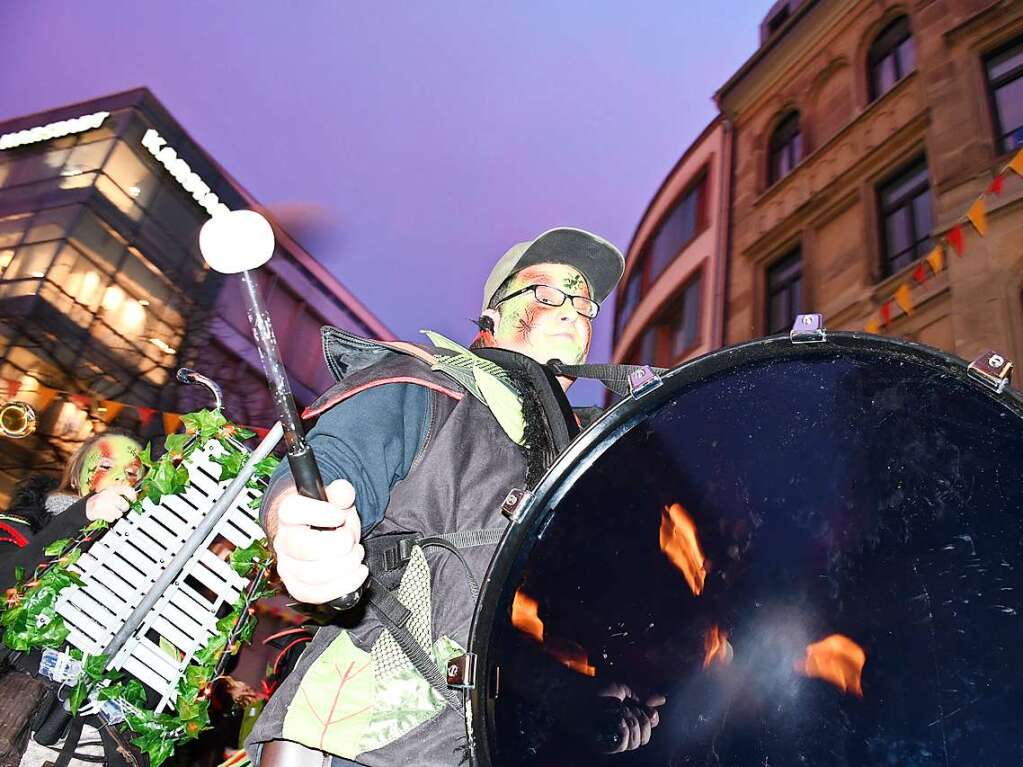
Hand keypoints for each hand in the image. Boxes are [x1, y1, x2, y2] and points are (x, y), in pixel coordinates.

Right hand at [85, 484, 134, 522]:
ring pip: (118, 514)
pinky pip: (111, 518)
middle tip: (119, 508)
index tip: (133, 500)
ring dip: (117, 515)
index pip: (127, 490)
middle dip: (124, 509)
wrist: (87, 506)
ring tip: (112, 511)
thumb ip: (123, 493)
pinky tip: (107, 514)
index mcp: (113, 488)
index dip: (132, 496)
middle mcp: (108, 494)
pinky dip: (110, 518)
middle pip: (125, 505)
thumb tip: (135, 497)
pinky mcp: (97, 511)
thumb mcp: (112, 492)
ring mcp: (102, 502)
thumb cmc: (103, 499)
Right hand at [272, 479, 367, 603]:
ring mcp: (288, 566)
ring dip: (344, 567)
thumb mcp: (336, 499)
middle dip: (339, 545)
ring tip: (356, 556)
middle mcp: (283, 540)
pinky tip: (356, 574)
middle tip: (352, 540)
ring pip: (311, 575)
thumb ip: (341, 492)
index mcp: (289, 513)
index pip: (293, 511)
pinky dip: (340, 587)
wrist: (318, 534)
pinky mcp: (296, 586)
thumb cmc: (326, 516)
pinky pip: (314, 594)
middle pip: (304, 548)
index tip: (340, 515)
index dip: (319, 513)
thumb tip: (344, 491)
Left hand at [595, 682, 665, 753]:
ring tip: (617, 713)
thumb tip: (662, 699)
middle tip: (626, 707)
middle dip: (639, 719)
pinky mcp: (604, 744)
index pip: (652, 724)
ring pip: (635, 742)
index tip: (641, 705)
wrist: (575, 693)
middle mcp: (624, 729)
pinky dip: (622, 732)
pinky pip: (622, 745)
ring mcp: (614, 738)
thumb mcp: (623, 688)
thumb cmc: (595, 689)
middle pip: (646, 736)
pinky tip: (615, 721)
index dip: (650, 716)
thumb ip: (643, 695)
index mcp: (631, 716)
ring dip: (629, 723)